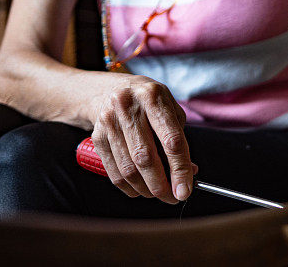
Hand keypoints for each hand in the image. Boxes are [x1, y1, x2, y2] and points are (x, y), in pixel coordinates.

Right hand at [90, 75, 196, 203]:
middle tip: (172, 197)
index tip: (185, 191)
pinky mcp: (97, 136)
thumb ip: (179, 140)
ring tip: (158, 193)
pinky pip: (114, 171)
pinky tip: (140, 189)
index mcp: (153, 96)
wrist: (112, 89)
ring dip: (146, 189)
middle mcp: (128, 106)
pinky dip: (129, 187)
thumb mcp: (170, 111)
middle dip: (161, 185)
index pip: (171, 140)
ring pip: (128, 168)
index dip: (180, 169)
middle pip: (146, 157)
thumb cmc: (150, 103)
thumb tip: (189, 172)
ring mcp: (109, 121)